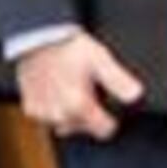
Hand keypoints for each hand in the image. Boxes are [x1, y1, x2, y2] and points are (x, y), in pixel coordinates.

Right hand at [11, 29, 141, 141]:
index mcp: (78, 106)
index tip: (109, 105)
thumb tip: (136, 96)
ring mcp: (43, 113)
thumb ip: (119, 80)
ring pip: (66, 125)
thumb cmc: (69, 48)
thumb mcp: (101, 60)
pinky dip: (55, 109)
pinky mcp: (30, 108)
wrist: (37, 37)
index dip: (111, 119)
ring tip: (74, 89)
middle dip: (90, 115)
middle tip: (90, 91)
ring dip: (72, 114)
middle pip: (85, 129)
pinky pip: (47, 118)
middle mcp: (59, 115)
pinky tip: (58, 91)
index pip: (105, 130)